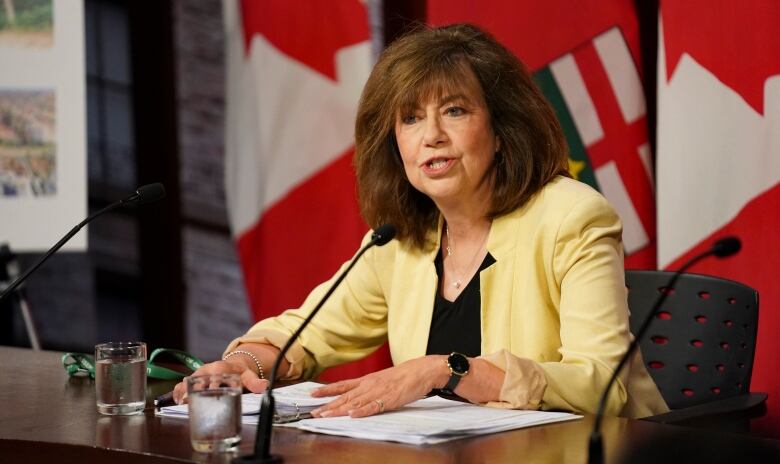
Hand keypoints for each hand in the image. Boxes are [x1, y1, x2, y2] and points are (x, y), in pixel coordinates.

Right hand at [172, 359, 268, 403]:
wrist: (233, 365)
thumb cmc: (240, 373)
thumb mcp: (249, 376)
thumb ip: (256, 382)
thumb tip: (265, 386)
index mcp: (221, 368)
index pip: (216, 377)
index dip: (213, 385)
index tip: (212, 393)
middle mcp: (208, 370)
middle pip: (199, 380)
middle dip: (195, 390)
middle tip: (190, 402)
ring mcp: (199, 375)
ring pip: (188, 381)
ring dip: (183, 391)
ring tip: (181, 403)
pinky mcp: (193, 379)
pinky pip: (182, 384)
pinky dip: (178, 391)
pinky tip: (176, 401)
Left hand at [309, 355, 447, 417]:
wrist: (422, 370)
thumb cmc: (404, 376)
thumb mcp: (382, 379)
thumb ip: (369, 387)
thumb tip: (356, 396)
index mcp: (367, 380)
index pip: (342, 385)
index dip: (326, 390)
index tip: (312, 395)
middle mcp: (369, 385)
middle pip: (345, 396)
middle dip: (328, 405)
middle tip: (314, 412)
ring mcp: (379, 392)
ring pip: (355, 402)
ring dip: (340, 410)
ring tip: (326, 415)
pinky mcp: (389, 399)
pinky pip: (374, 406)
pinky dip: (363, 410)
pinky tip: (353, 414)